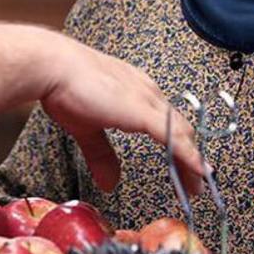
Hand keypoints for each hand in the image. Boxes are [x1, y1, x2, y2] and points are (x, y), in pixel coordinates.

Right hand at [40, 37, 203, 196]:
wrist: (54, 68)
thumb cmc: (65, 86)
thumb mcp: (85, 127)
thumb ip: (100, 155)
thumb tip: (109, 182)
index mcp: (135, 91)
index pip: (166, 121)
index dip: (177, 144)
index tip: (182, 165)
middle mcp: (147, 92)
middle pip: (180, 128)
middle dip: (190, 157)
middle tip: (195, 183)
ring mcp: (147, 101)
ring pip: (183, 133)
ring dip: (193, 161)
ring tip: (198, 185)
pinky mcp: (143, 111)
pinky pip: (175, 137)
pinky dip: (190, 156)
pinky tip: (199, 171)